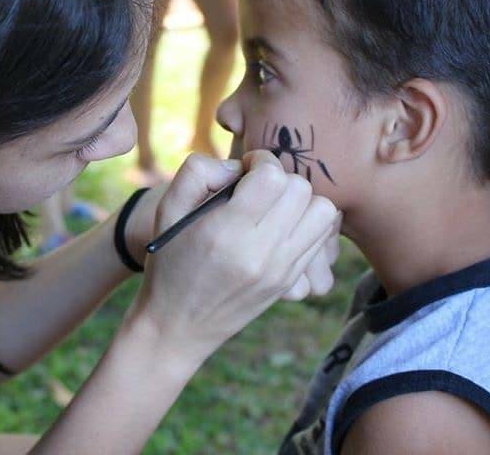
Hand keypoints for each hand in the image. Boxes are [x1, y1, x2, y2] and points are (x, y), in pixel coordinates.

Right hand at [124, 151, 339, 365]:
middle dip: (281, 178)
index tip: (245, 170)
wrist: (177, 326)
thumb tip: (237, 166)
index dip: (261, 162)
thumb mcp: (166, 210)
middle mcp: (259, 252)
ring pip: (323, 212)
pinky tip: (280, 227)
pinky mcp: (289, 281)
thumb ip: (197, 172)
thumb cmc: (169, 262)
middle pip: (301, 189)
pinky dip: (307, 223)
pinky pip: (322, 238)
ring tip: (274, 206)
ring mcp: (280, 270)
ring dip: (301, 201)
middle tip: (258, 188)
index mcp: (226, 231)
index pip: (272, 177)